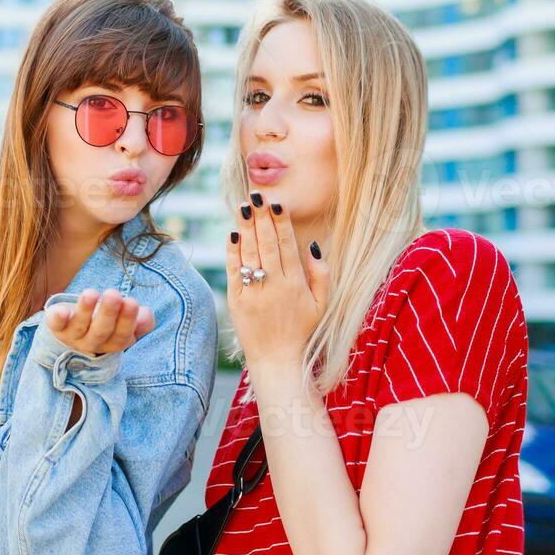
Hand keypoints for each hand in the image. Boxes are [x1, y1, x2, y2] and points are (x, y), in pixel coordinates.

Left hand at [46, 288, 154, 357]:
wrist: (73, 330)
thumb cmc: (106, 322)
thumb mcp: (126, 322)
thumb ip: (141, 319)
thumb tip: (145, 314)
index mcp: (113, 343)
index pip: (122, 336)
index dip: (128, 321)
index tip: (133, 302)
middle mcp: (92, 343)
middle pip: (101, 332)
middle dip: (108, 313)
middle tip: (114, 294)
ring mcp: (73, 336)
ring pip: (80, 326)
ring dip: (85, 310)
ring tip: (91, 293)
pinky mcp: (56, 327)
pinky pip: (55, 324)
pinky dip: (57, 318)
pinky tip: (61, 310)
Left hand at [227, 193, 330, 375]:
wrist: (277, 360)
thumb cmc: (302, 330)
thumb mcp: (321, 304)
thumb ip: (322, 274)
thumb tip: (313, 245)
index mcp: (296, 284)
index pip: (287, 245)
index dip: (281, 222)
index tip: (276, 202)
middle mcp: (274, 285)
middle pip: (266, 244)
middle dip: (261, 217)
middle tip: (256, 195)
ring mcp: (254, 292)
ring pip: (249, 253)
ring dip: (245, 227)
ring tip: (242, 206)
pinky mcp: (237, 300)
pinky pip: (234, 270)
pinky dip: (233, 251)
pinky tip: (233, 232)